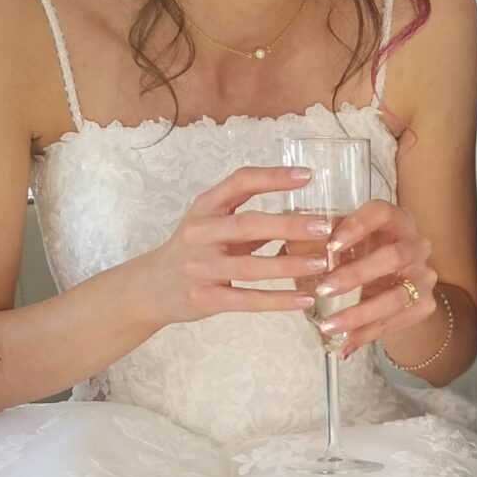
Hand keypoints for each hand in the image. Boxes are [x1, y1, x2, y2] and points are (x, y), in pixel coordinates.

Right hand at [132, 168, 330, 329]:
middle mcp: (201, 233)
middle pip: (249, 225)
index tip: (306, 176)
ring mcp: (202, 267)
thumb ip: (248, 220)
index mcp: (205, 208)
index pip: (240, 182)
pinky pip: (248, 300)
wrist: (152, 287)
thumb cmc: (192, 251)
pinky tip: (304, 300)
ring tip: (322, 264)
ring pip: (252, 267)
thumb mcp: (210, 224)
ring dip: (290, 265)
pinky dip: (278, 301)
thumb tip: (301, 216)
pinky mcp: (206, 298)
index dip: (273, 178)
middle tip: (324, 226)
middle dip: (289, 225)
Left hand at [315, 196, 437, 357]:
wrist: (398, 286)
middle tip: (324, 289)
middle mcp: (416, 244)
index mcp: (395, 220)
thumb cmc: (362, 256)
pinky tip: (343, 345)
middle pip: (393, 257)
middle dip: (356, 275)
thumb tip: (284, 246)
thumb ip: (321, 243)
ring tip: (328, 326)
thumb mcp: (345, 245)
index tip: (331, 245)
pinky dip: (365, 335)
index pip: (382, 213)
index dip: (358, 226)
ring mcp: (424, 276)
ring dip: (359, 313)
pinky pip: (394, 323)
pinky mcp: (425, 305)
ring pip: (396, 297)